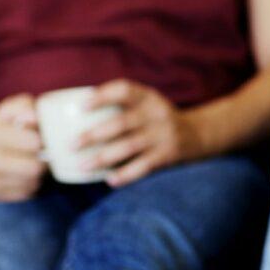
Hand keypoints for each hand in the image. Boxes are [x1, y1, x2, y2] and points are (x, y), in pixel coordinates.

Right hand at [0, 94, 44, 201]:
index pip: (33, 142)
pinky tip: (24, 175)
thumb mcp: (8, 110)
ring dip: (38, 175)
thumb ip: (25, 107)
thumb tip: (36, 118)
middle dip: (43, 161)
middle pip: (33, 168)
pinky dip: (29, 186)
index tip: (42, 138)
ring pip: (30, 183)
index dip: (44, 140)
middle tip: (42, 155)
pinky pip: (23, 194)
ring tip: (33, 163)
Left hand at [77, 80, 196, 186]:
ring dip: (103, 157)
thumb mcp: (147, 104)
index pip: (124, 90)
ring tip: (83, 166)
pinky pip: (143, 166)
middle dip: (94, 134)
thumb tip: (74, 116)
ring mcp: (163, 134)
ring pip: (129, 146)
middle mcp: (156, 113)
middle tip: (71, 145)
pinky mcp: (167, 155)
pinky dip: (125, 174)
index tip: (80, 107)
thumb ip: (121, 106)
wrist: (198, 134)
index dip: (102, 96)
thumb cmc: (157, 119)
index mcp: (148, 97)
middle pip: (121, 122)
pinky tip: (109, 180)